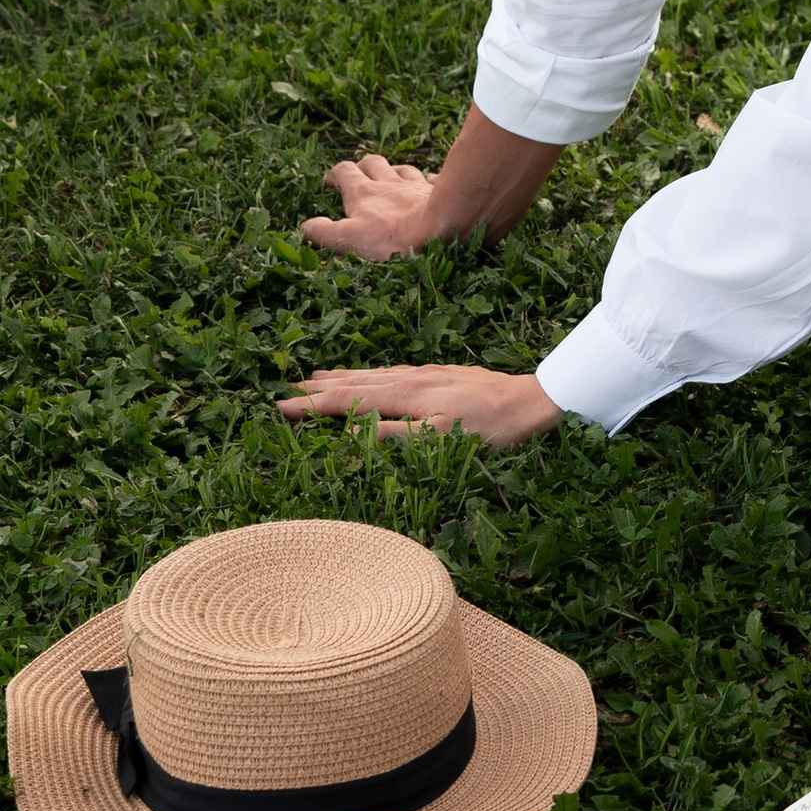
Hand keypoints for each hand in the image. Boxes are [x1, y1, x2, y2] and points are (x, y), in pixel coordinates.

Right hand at [277, 363, 563, 442]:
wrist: (528, 400)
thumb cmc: (489, 427)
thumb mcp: (443, 438)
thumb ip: (397, 435)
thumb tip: (352, 434)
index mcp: (406, 395)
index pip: (349, 399)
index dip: (314, 404)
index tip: (282, 406)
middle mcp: (409, 379)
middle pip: (354, 382)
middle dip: (319, 388)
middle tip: (286, 391)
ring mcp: (423, 375)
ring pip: (371, 375)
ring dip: (340, 377)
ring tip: (314, 377)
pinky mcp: (437, 374)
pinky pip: (390, 372)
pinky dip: (368, 374)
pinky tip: (368, 375)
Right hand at [299, 154, 442, 261]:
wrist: (440, 228)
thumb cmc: (393, 237)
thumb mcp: (350, 238)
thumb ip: (324, 232)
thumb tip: (305, 226)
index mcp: (363, 192)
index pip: (343, 172)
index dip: (334, 174)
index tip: (329, 182)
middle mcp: (388, 182)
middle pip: (372, 162)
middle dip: (362, 166)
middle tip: (358, 176)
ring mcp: (414, 185)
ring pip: (401, 168)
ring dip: (393, 171)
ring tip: (391, 179)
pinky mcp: (436, 191)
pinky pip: (430, 180)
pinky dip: (426, 181)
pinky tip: (427, 184)